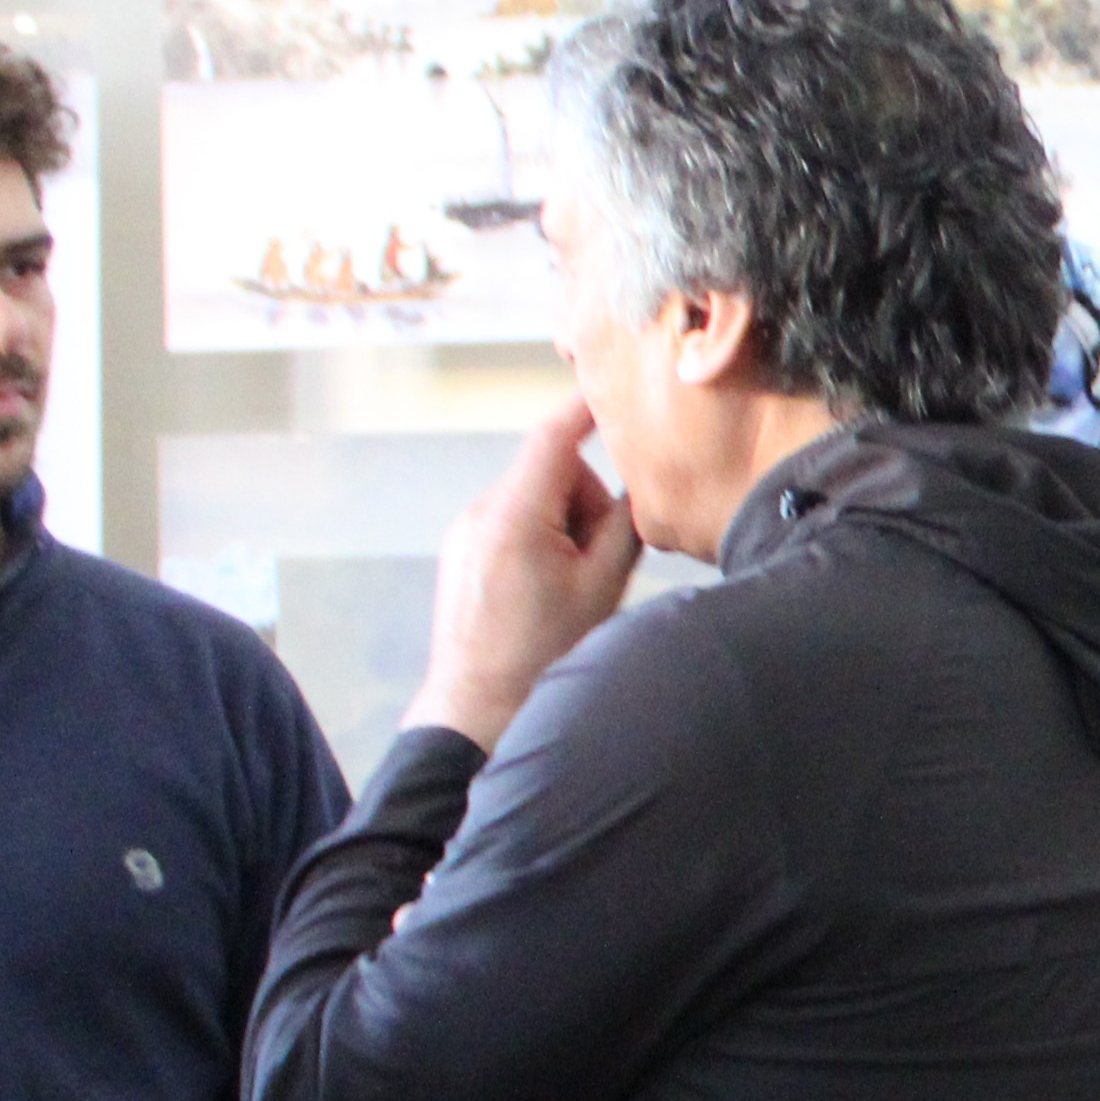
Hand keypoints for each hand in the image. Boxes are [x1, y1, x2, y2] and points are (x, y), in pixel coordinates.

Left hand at [404, 400, 640, 752]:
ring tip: (571, 587)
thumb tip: (637, 494)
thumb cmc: (541, 655)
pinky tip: (547, 593)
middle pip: (550, 472)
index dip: (584, 410)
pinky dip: (541, 542)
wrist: (477, 709)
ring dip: (563, 527)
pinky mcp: (462, 554)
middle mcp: (481, 514)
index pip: (553, 438)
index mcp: (514, 516)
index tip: (608, 391)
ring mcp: (465, 534)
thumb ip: (623, 529)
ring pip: (533, 500)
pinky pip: (512, 524)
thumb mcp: (601, 589)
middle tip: (598, 561)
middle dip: (584, 502)